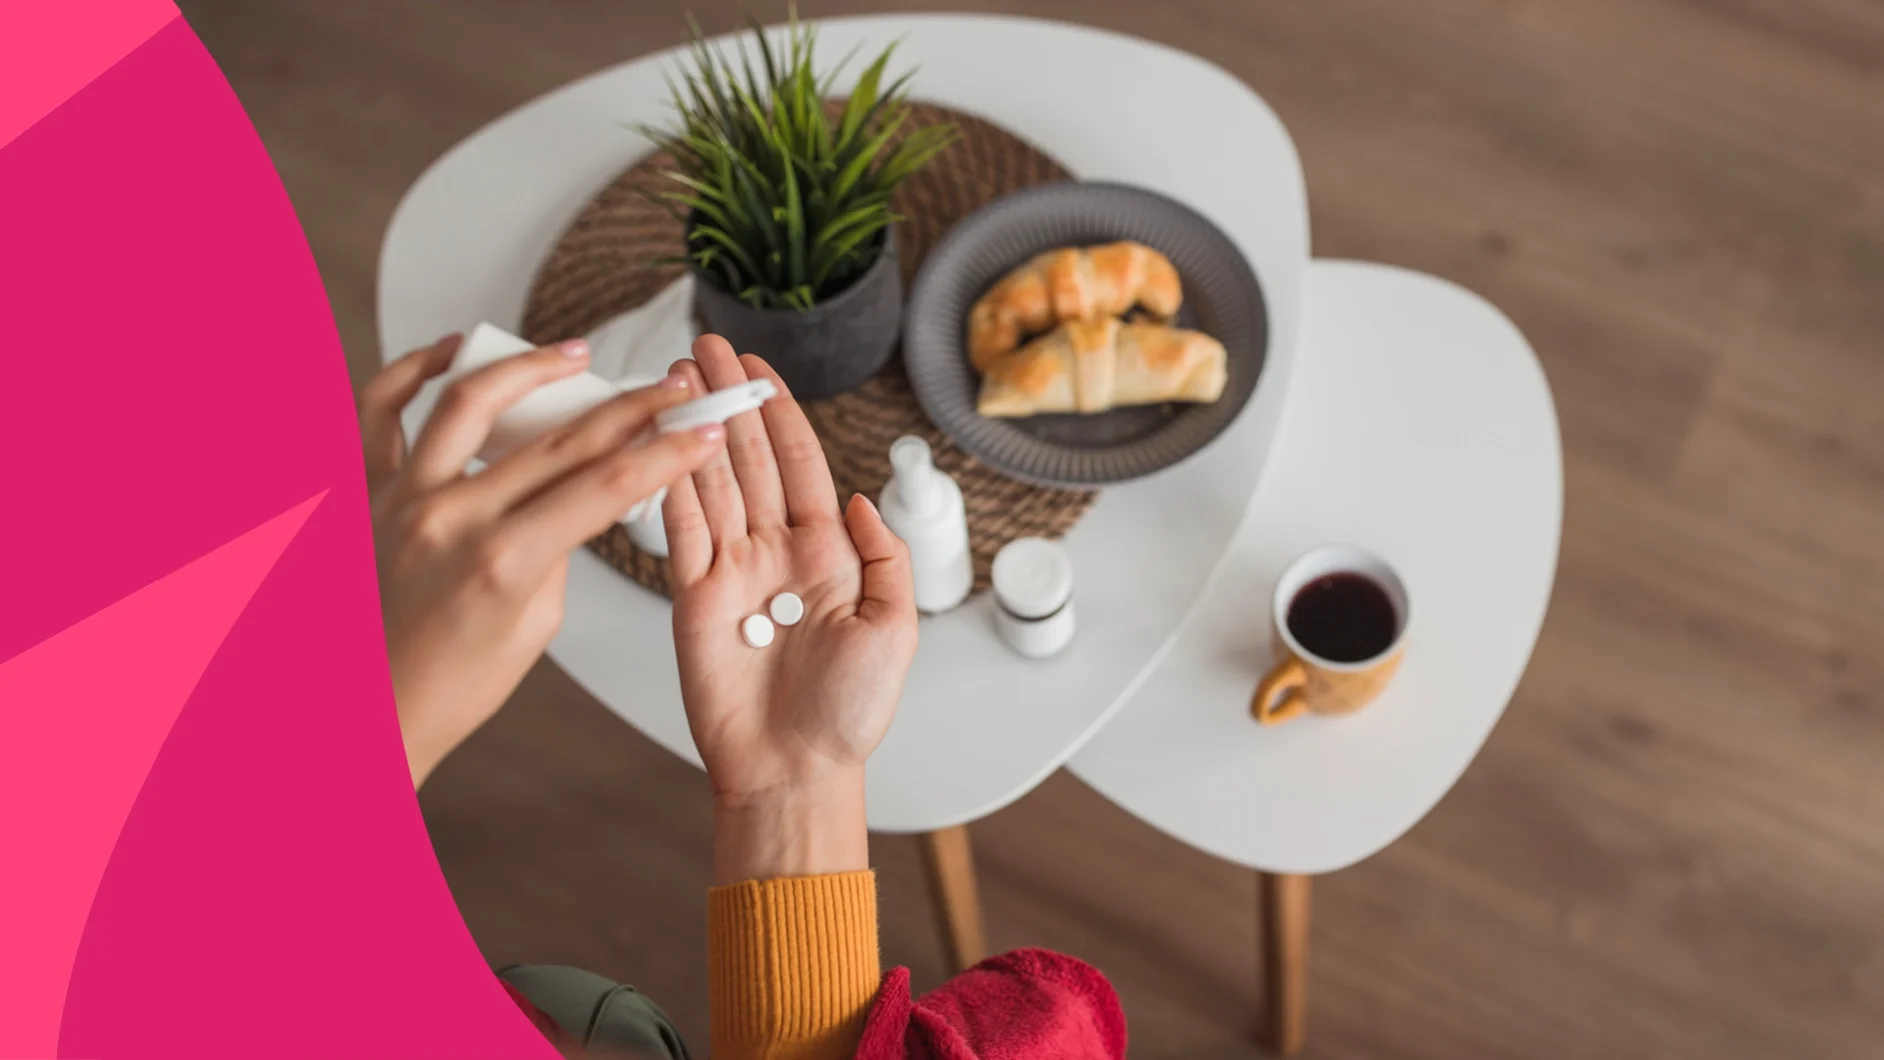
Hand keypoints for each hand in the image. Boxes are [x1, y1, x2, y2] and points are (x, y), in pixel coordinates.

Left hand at [358, 333, 726, 786]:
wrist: (368, 714)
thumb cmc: (453, 687)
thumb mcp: (534, 627)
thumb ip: (557, 549)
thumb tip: (577, 494)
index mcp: (503, 563)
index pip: (607, 488)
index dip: (666, 454)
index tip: (703, 429)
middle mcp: (450, 520)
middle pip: (559, 441)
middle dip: (627, 407)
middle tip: (667, 385)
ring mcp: (401, 500)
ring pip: (468, 401)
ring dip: (531, 368)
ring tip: (575, 354)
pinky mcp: (364, 494)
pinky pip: (379, 412)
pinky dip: (413, 369)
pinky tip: (454, 349)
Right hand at [665, 335, 917, 882]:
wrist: (796, 771)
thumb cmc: (850, 715)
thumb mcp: (896, 627)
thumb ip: (884, 557)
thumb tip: (858, 497)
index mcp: (828, 554)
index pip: (799, 465)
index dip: (778, 412)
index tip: (759, 367)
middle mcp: (776, 553)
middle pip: (749, 459)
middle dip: (729, 400)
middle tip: (707, 349)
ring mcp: (732, 572)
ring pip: (711, 483)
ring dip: (693, 429)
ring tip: (676, 377)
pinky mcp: (694, 597)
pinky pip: (680, 530)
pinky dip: (669, 483)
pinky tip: (658, 440)